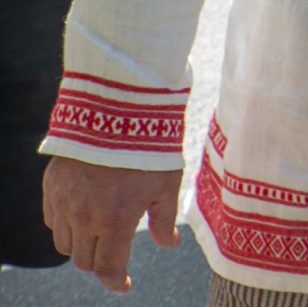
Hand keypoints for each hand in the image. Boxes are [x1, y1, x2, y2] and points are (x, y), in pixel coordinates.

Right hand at [42, 158, 182, 292]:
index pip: (108, 267)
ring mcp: (64, 202)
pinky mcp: (51, 187)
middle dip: (100, 263)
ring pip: (65, 244)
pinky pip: (53, 221)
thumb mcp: (167, 184)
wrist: (118, 111)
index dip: (116, 281)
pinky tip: (83, 215)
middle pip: (84, 260)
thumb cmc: (150, 147)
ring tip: (100, 233)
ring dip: (82, 246)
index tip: (123, 285)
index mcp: (115, 220)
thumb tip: (168, 244)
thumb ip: (165, 219)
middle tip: (115, 254)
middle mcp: (85, 217)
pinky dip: (66, 226)